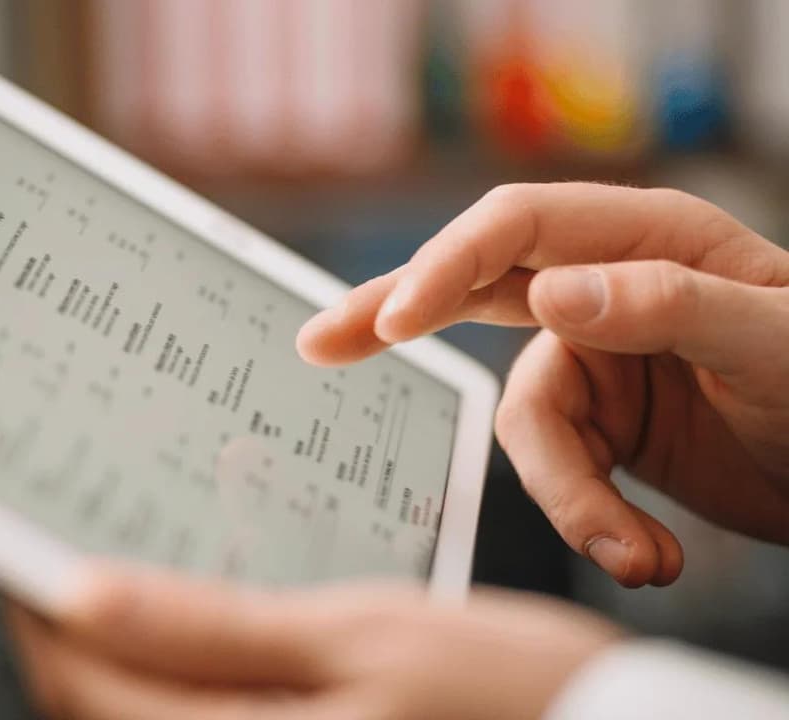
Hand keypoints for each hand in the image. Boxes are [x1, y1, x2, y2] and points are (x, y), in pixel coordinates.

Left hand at [8, 564, 620, 719]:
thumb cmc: (502, 687)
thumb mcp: (360, 636)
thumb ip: (212, 629)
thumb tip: (81, 596)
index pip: (84, 686)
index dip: (38, 609)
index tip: (20, 540)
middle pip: (101, 712)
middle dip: (67, 633)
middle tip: (63, 545)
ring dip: (117, 657)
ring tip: (123, 576)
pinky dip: (177, 679)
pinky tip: (197, 627)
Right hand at [297, 183, 788, 586]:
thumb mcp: (773, 339)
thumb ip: (668, 303)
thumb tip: (554, 294)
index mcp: (643, 237)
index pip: (515, 229)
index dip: (445, 268)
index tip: (395, 322)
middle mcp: (604, 290)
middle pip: (472, 290)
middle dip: (396, 319)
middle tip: (320, 343)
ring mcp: (598, 360)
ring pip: (525, 422)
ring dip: (568, 498)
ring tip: (636, 555)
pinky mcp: (602, 426)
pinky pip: (557, 470)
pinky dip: (590, 520)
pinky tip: (647, 554)